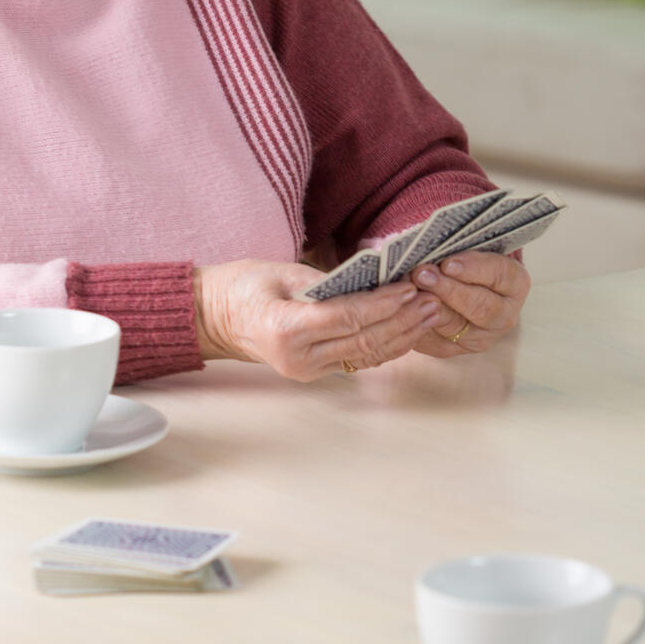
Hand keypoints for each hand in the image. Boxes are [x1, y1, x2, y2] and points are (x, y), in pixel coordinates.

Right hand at [194, 259, 441, 380]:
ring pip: (366, 355)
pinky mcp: (314, 372)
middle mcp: (298, 358)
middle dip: (403, 320)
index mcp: (286, 329)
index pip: (348, 317)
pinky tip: (408, 330)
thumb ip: (327, 281)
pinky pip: (357, 360)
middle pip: (364, 340)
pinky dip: (386, 345)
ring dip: (402, 335)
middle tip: (432, 299)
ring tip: (430, 314)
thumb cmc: (241, 287)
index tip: (409, 286)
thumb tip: (373, 280)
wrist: (213, 319)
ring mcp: (307, 370)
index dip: (384, 304)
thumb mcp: (281, 271)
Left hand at [411, 250, 530, 356]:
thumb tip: (433, 245)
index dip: (474, 268)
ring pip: (455, 326)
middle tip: (423, 274)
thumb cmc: (462, 257)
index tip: (448, 263)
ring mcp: (481, 336)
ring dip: (429, 307)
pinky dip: (417, 324)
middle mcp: (504, 315)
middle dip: (449, 290)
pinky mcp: (454, 349)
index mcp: (515, 283)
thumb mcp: (467, 246)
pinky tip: (404, 309)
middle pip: (480, 306)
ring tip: (410, 290)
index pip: (500, 274)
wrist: (455, 282)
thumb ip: (457, 246)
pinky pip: (434, 341)